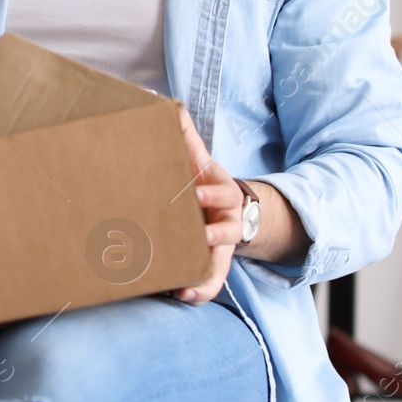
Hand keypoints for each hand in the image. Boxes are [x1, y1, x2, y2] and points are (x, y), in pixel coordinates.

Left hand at [170, 102, 241, 305]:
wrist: (232, 211)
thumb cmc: (202, 183)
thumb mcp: (199, 162)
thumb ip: (186, 137)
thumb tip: (170, 105)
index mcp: (221, 192)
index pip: (221, 190)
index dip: (210, 192)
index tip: (194, 193)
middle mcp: (227, 219)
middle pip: (228, 227)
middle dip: (216, 233)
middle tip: (202, 236)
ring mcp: (223, 245)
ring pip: (221, 262)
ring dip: (208, 272)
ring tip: (187, 286)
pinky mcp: (215, 265)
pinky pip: (210, 282)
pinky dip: (199, 291)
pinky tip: (182, 297)